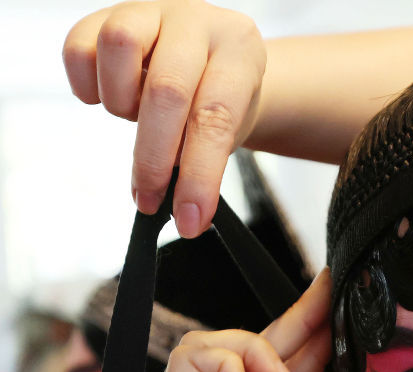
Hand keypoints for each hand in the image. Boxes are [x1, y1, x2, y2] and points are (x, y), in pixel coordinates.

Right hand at [63, 0, 265, 235]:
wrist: (214, 63)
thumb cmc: (224, 97)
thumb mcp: (232, 128)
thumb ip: (207, 159)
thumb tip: (185, 212)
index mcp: (240, 49)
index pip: (216, 118)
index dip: (199, 175)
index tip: (191, 218)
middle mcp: (198, 20)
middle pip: (166, 90)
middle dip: (153, 158)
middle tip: (149, 197)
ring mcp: (151, 9)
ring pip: (119, 47)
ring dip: (121, 103)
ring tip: (137, 118)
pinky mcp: (108, 13)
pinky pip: (80, 46)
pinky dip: (88, 84)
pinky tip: (110, 97)